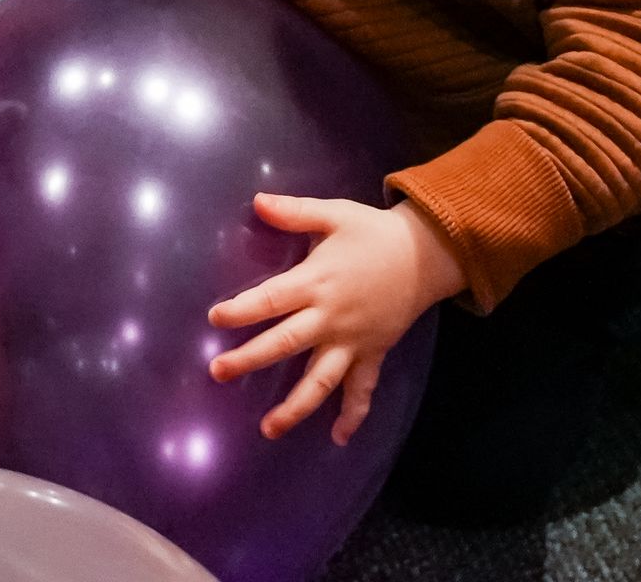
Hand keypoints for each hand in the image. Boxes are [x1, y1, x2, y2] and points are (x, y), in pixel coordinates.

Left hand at [208, 195, 466, 444]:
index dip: (242, 309)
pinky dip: (353, 415)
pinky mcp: (372, 353)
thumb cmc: (373, 233)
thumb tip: (257, 201)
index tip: (215, 319)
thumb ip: (295, 211)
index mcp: (317, 281)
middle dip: (251, 359)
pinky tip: (339, 439)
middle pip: (286, 343)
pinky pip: (362, 389)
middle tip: (219, 373)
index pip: (271, 299)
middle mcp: (331, 317)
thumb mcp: (335, 213)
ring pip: (321, 379)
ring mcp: (352, 340)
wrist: (425, 254)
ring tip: (269, 429)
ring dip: (295, 406)